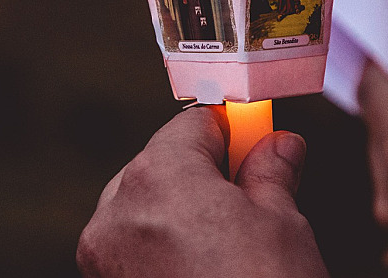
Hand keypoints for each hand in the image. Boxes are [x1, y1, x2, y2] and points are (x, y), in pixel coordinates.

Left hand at [77, 106, 328, 277]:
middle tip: (253, 197)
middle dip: (204, 174)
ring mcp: (103, 259)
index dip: (231, 130)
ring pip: (143, 209)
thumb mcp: (283, 226)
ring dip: (182, 214)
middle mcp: (116, 213)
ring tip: (232, 246)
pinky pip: (133, 250)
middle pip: (160, 165)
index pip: (192, 123)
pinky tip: (206, 270)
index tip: (257, 140)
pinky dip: (163, 250)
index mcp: (158, 178)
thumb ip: (272, 173)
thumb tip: (279, 145)